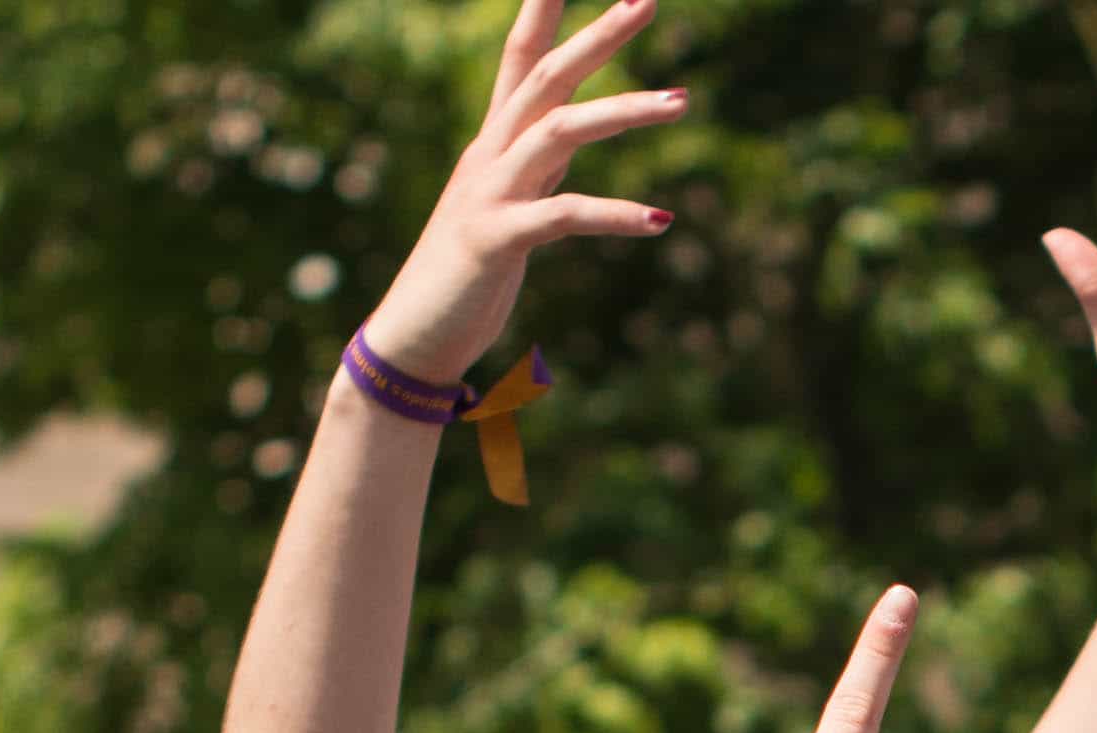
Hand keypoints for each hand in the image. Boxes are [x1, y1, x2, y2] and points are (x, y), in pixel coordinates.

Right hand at [353, 0, 680, 391]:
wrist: (414, 337)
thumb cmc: (465, 277)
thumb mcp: (510, 207)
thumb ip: (540, 168)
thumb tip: (570, 138)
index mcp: (495, 144)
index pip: (521, 57)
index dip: (545, 11)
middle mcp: (489, 155)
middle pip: (545, 75)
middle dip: (597, 35)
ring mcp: (490, 193)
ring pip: (558, 129)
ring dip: (622, 110)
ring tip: (683, 100)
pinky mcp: (496, 240)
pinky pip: (563, 215)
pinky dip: (614, 214)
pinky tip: (660, 219)